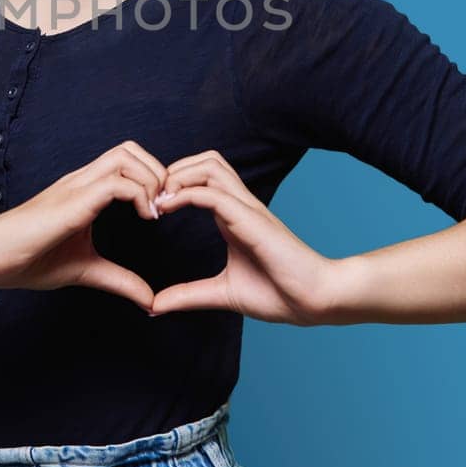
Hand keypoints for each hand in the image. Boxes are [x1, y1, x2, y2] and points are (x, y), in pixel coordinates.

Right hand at [0, 141, 167, 311]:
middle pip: (130, 149)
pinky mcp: (72, 203)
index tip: (162, 213)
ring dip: (151, 180)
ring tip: (154, 212)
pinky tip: (144, 218)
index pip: (127, 161)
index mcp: (85, 190)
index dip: (153, 178)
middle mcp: (82, 181)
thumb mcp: (87, 270)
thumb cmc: (29, 259)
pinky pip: (115, 183)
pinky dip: (139, 195)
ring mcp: (76, 188)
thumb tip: (150, 301)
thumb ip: (120, 280)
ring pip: (125, 156)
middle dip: (158, 171)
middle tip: (164, 207)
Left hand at [148, 149, 333, 324]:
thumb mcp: (221, 293)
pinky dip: (187, 193)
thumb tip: (153, 306)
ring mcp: (247, 209)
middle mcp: (240, 206)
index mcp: (233, 217)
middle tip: (151, 198)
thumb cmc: (278, 294)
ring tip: (159, 200)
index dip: (174, 183)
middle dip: (174, 170)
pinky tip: (167, 207)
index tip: (151, 208)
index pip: (204, 178)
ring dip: (179, 176)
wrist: (314, 301)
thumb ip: (188, 295)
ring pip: (210, 166)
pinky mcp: (251, 220)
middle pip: (206, 161)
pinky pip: (215, 193)